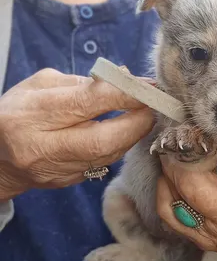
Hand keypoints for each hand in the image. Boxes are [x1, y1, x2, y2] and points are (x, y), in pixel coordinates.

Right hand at [0, 69, 153, 200]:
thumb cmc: (19, 111)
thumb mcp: (40, 86)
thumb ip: (81, 82)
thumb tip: (124, 78)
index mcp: (32, 114)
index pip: (86, 102)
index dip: (123, 94)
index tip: (148, 86)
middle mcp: (42, 146)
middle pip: (101, 140)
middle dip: (136, 122)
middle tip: (152, 107)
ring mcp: (55, 169)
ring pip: (106, 156)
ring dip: (131, 135)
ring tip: (143, 117)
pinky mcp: (66, 182)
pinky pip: (102, 164)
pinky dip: (119, 147)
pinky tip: (126, 133)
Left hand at [157, 128, 216, 258]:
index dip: (215, 135)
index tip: (210, 124)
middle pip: (195, 182)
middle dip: (184, 151)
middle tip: (185, 133)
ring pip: (178, 196)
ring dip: (172, 167)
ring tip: (178, 148)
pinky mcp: (204, 242)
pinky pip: (169, 212)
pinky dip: (166, 188)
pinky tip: (176, 173)